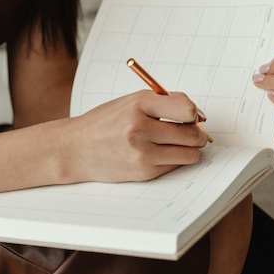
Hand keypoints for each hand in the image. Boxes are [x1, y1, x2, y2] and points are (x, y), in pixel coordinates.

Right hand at [65, 90, 208, 182]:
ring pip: (190, 154)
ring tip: (174, 144)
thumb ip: (164, 103)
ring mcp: (142, 152)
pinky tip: (156, 154)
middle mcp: (139, 128)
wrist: (76, 148)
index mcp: (138, 104)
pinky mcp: (143, 171)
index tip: (190, 116)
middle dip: (195, 133)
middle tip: (189, 132)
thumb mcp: (130, 102)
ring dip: (188, 149)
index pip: (186, 109)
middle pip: (192, 134)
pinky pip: (175, 166)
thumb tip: (198, 115)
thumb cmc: (105, 123)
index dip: (193, 114)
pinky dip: (172, 160)